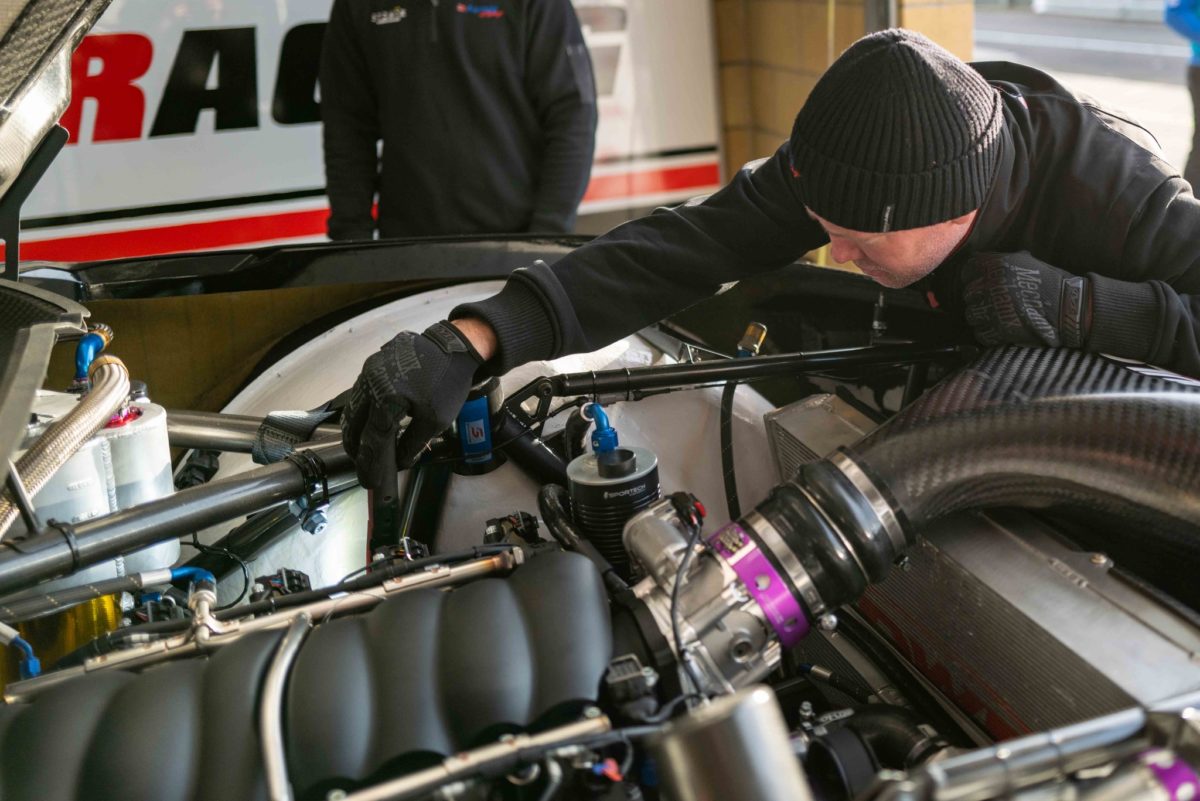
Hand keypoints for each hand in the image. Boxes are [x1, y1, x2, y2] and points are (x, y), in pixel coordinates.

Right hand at [341, 321, 483, 488]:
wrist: (453, 347)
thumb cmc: (447, 382)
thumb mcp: (435, 420)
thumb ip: (412, 444)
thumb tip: (398, 462)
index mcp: (387, 399)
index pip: (373, 440)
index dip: (370, 464)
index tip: (369, 481)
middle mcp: (371, 383)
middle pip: (354, 424)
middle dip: (357, 449)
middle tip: (363, 466)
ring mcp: (369, 371)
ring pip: (354, 408)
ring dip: (357, 430)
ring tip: (364, 448)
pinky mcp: (372, 365)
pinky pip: (361, 393)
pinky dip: (363, 411)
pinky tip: (369, 422)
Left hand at [960, 252, 1089, 348]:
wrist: (1069, 308)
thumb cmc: (1049, 283)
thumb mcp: (1025, 262)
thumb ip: (999, 260)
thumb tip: (976, 259)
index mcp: (997, 265)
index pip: (968, 270)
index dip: (974, 278)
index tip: (982, 284)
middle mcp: (991, 284)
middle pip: (968, 294)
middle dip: (979, 299)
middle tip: (995, 302)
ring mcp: (994, 308)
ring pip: (971, 314)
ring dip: (982, 317)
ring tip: (999, 315)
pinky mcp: (998, 330)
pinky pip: (981, 333)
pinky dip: (989, 333)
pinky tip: (1001, 328)